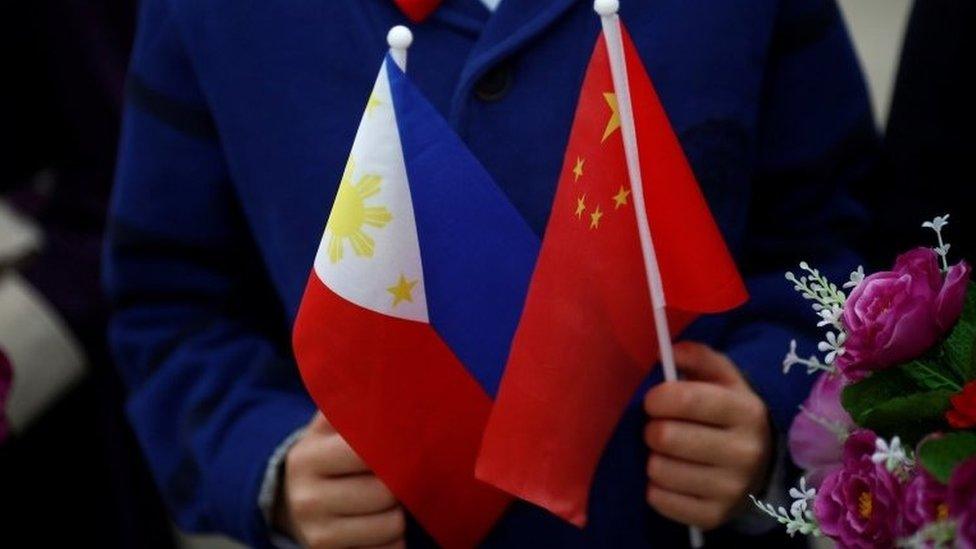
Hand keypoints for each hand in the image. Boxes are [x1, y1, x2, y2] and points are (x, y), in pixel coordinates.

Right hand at [274, 413, 405, 547]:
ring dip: (401, 513)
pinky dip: (394, 541)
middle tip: (401, 475)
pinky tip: (382, 524)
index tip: (411, 442)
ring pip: (391, 525)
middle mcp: (308, 498)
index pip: (367, 450)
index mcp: (308, 456)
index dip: (397, 447)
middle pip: (384, 491)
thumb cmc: (327, 455)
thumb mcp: (330, 426)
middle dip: (402, 483)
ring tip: (390, 501)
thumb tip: (402, 382)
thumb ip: (355, 405)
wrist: (290, 500)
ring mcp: (318, 533)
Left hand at [643, 342, 772, 529]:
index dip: (658, 397)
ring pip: (659, 470)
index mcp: (747, 411)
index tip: (653, 401)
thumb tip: (669, 352)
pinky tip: (673, 478)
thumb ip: (698, 358)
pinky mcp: (714, 517)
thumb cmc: (729, 415)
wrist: (762, 467)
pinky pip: (660, 500)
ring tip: (669, 454)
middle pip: (666, 437)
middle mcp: (745, 452)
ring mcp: (732, 489)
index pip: (687, 400)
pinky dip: (657, 487)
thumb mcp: (724, 380)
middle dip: (652, 429)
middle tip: (659, 429)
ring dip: (654, 459)